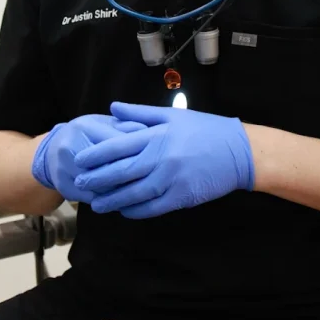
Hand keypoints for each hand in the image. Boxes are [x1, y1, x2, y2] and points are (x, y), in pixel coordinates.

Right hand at [32, 115, 144, 203]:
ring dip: (120, 191)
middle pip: (107, 167)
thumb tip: (147, 131)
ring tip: (140, 191)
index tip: (154, 158)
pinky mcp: (64, 188)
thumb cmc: (85, 135)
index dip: (135, 152)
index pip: (115, 143)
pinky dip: (109, 200)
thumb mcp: (103, 124)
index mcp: (84, 127)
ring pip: (100, 186)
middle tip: (151, 179)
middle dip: (130, 175)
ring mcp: (64, 170)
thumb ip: (124, 126)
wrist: (51, 151)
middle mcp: (70, 148)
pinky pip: (92, 198)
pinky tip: (123, 200)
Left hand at [73, 102, 254, 218]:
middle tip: (80, 184)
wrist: (239, 151)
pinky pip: (153, 207)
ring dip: (113, 200)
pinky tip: (124, 211)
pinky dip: (136, 211)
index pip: (118, 146)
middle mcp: (161, 157)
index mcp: (157, 135)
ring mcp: (172, 179)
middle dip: (98, 179)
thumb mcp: (172, 115)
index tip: (79, 160)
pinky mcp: (182, 196)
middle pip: (121, 171)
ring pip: (134, 193)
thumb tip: (112, 108)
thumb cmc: (205, 130)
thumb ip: (140, 113)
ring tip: (97, 204)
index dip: (96, 155)